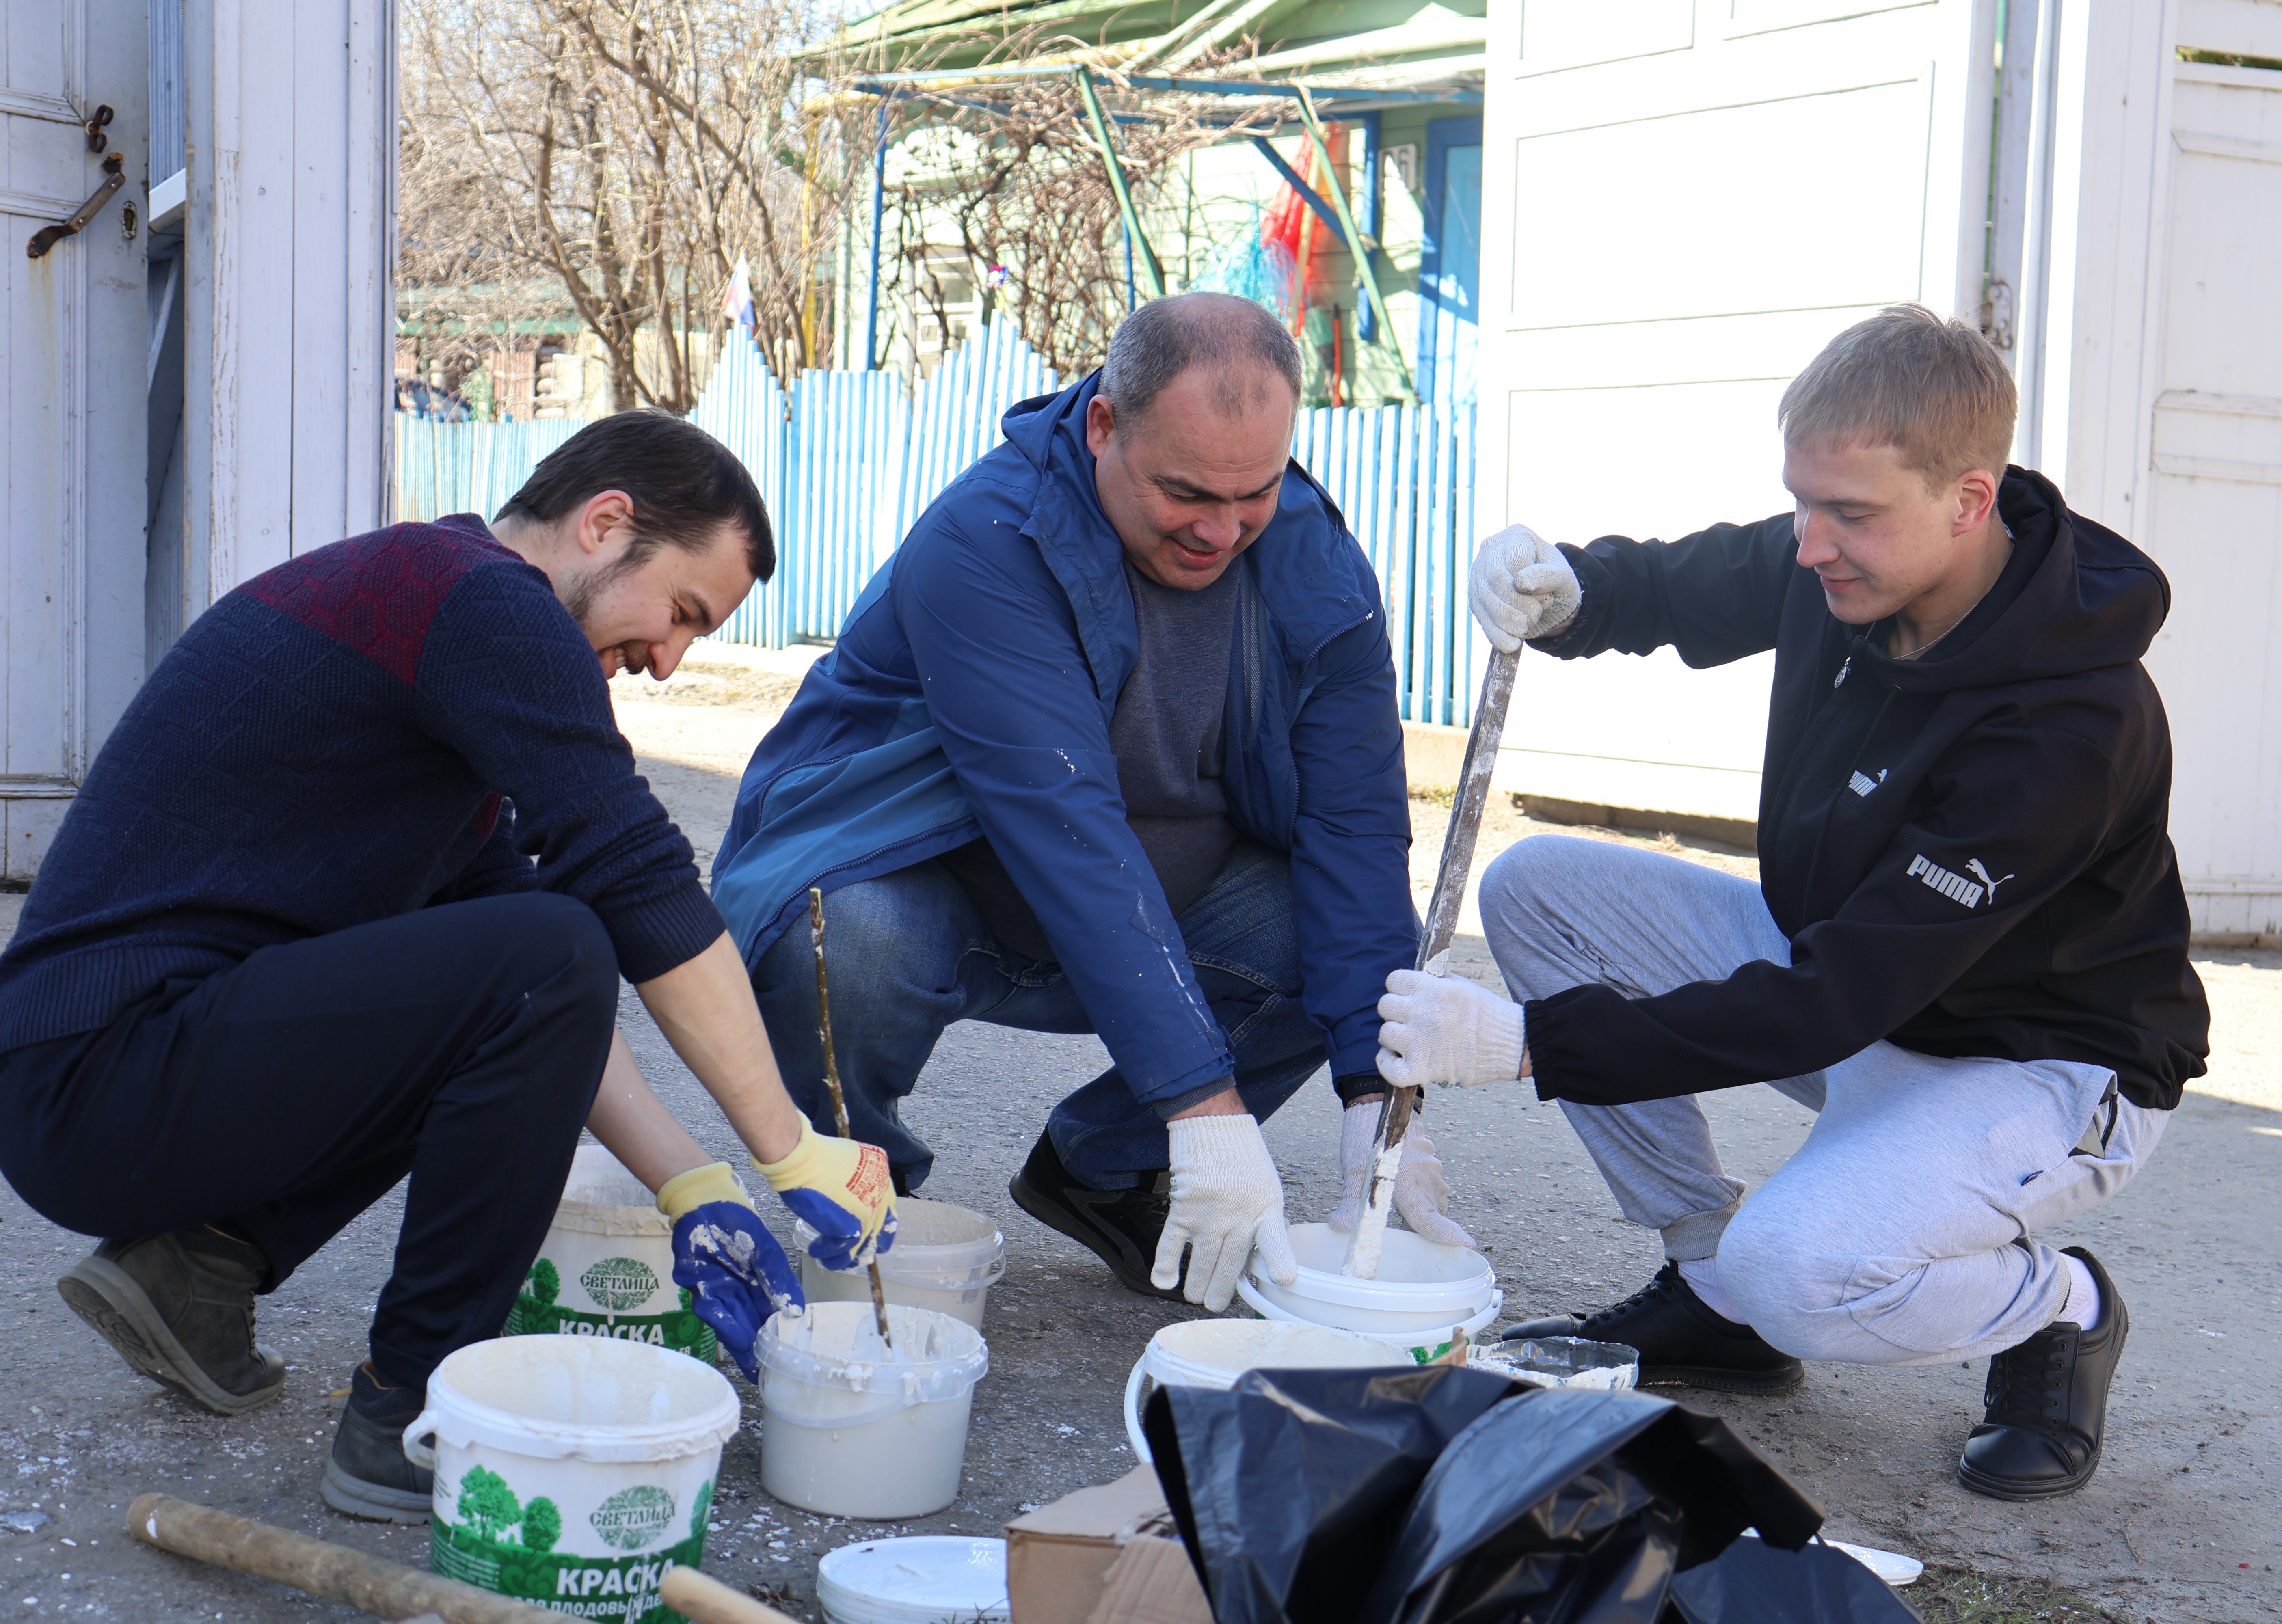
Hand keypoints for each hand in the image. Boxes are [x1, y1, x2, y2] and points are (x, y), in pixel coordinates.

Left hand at [658, 1167, 804, 1382]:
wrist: (704, 1203)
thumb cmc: (736, 1222)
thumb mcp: (767, 1251)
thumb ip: (779, 1280)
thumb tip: (796, 1311)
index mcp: (757, 1283)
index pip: (770, 1313)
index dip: (776, 1335)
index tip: (787, 1356)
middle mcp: (738, 1292)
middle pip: (750, 1324)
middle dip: (758, 1349)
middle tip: (767, 1373)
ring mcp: (718, 1291)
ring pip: (732, 1323)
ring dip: (743, 1344)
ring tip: (755, 1366)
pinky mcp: (698, 1288)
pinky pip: (713, 1311)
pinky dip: (726, 1326)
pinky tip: (739, 1339)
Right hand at [752, 1119, 898, 1270]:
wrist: (802, 1159)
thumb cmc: (815, 1157)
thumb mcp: (848, 1162)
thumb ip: (856, 1180)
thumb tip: (851, 1200)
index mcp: (881, 1176)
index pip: (888, 1208)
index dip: (878, 1226)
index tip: (870, 1236)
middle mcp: (879, 1195)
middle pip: (878, 1231)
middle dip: (865, 1248)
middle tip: (852, 1256)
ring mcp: (867, 1213)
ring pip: (861, 1246)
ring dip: (845, 1257)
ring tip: (831, 1260)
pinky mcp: (850, 1228)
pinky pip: (842, 1251)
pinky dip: (829, 1255)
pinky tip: (817, 1251)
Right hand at [1153, 1113, 1297, 1311]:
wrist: (1213, 1125)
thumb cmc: (1243, 1156)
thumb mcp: (1268, 1186)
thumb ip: (1264, 1219)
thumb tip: (1258, 1252)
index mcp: (1266, 1208)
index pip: (1274, 1239)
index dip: (1279, 1260)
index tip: (1285, 1279)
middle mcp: (1239, 1214)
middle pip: (1230, 1262)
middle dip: (1220, 1289)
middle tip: (1214, 1304)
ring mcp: (1210, 1212)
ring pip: (1202, 1259)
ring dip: (1196, 1283)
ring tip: (1194, 1297)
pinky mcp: (1184, 1206)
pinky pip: (1172, 1242)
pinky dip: (1166, 1265)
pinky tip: (1163, 1282)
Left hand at [1325, 1103, 1476, 1249]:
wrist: (1377, 1102)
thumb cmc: (1365, 1136)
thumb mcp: (1353, 1172)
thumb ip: (1350, 1203)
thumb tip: (1339, 1228)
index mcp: (1410, 1185)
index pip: (1431, 1220)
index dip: (1447, 1236)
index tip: (1466, 1247)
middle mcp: (1428, 1179)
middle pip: (1434, 1216)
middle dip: (1425, 1230)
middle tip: (1404, 1239)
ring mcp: (1433, 1169)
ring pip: (1434, 1201)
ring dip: (1422, 1211)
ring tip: (1398, 1214)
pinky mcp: (1432, 1161)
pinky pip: (1432, 1186)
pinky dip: (1422, 1194)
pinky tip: (1402, 1190)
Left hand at [1377, 967, 1526, 1089]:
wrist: (1513, 1045)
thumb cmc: (1489, 1015)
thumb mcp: (1462, 986)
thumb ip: (1436, 982)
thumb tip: (1416, 979)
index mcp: (1433, 988)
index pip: (1393, 980)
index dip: (1401, 989)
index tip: (1410, 998)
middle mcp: (1422, 1011)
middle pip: (1385, 1006)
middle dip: (1397, 1013)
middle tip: (1413, 1022)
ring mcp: (1419, 1041)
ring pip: (1384, 1034)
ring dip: (1395, 1039)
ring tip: (1412, 1042)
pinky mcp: (1422, 1069)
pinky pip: (1387, 1067)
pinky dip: (1388, 1065)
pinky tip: (1399, 1060)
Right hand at [1469, 524, 1580, 652]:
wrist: (1546, 598)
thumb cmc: (1555, 581)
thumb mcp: (1562, 575)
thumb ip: (1547, 575)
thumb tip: (1522, 583)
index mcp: (1515, 537)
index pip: (1516, 560)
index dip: (1530, 583)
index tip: (1545, 597)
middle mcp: (1490, 551)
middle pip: (1496, 580)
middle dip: (1518, 604)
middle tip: (1535, 615)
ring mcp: (1478, 575)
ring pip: (1485, 600)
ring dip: (1509, 620)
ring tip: (1527, 626)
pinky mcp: (1474, 599)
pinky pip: (1481, 618)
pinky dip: (1497, 635)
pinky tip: (1512, 643)